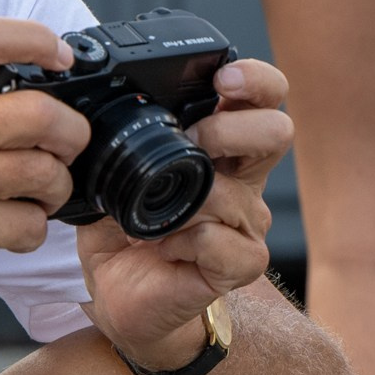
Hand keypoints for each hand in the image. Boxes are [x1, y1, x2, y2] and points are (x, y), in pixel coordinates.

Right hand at [0, 18, 92, 318]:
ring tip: (35, 197)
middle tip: (65, 150)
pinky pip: (31, 223)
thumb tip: (41, 87)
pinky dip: (32, 231)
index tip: (60, 58)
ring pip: (44, 171)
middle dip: (71, 136)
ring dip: (55, 190)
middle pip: (40, 112)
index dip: (37, 39)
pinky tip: (9, 230)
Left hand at [76, 57, 292, 366]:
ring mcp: (245, 222)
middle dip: (231, 129)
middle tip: (192, 141)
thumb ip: (119, 142)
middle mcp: (242, 180)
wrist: (119, 296)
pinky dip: (185, 242)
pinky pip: (223, 243)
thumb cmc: (121, 233)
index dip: (254, 80)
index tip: (223, 78)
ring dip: (186, 202)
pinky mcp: (240, 263)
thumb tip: (97, 112)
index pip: (262, 99)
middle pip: (277, 131)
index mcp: (218, 148)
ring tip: (147, 219)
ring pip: (235, 194)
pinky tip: (163, 247)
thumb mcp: (110, 177)